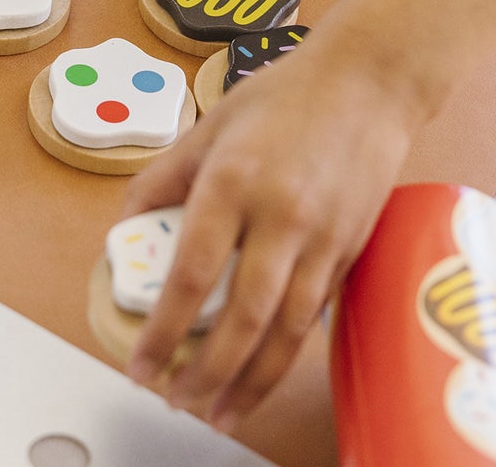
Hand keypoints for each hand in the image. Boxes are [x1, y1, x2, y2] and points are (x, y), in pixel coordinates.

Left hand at [121, 44, 420, 432]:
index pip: (192, 272)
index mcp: (233, 181)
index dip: (163, 328)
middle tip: (176, 400)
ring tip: (218, 412)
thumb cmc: (283, 96)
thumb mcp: (208, 125)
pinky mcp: (350, 251)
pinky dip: (287, 355)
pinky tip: (263, 375)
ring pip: (286, 331)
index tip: (140, 363)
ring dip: (251, 382)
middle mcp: (280, 216)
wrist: (367, 83)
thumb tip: (128, 227)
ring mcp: (322, 238)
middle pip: (242, 317)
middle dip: (207, 372)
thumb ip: (165, 178)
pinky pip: (315, 316)